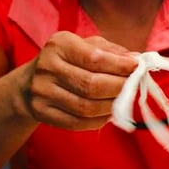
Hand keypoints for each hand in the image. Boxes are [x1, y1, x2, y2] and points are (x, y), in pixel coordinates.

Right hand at [17, 31, 136, 129]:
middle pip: (92, 85)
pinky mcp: (42, 113)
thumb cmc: (69, 62)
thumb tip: (136, 60)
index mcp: (59, 45)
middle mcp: (47, 67)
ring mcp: (42, 92)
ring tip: (123, 100)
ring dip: (112, 106)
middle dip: (119, 88)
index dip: (120, 66)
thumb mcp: (87, 47)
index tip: (138, 68)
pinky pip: (78, 123)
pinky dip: (100, 120)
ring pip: (86, 107)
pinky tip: (108, 113)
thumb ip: (112, 52)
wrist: (30, 84)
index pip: (94, 58)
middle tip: (134, 87)